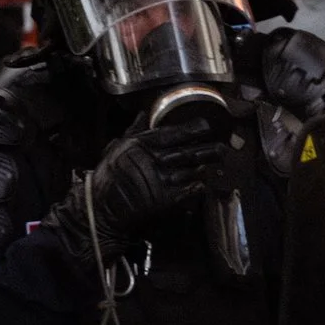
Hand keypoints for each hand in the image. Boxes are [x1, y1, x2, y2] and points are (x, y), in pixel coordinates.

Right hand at [48, 119, 226, 258]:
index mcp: (142, 146)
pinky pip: (192, 189)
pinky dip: (200, 186)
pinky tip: (203, 182)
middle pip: (190, 152)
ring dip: (205, 167)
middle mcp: (154, 160)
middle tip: (223, 147)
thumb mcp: (118, 148)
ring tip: (212, 164)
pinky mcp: (167, 199)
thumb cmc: (108, 179)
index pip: (174, 133)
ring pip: (194, 170)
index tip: (206, 126)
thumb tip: (144, 113)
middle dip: (209, 150)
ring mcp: (162, 180)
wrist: (102, 210)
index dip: (193, 129)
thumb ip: (135, 131)